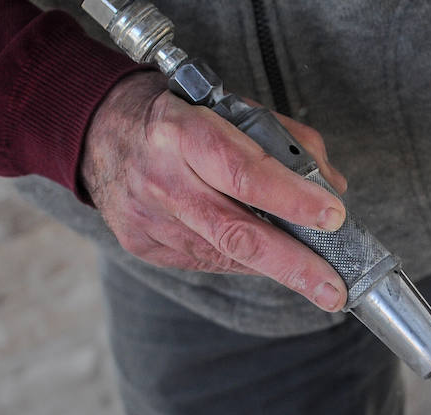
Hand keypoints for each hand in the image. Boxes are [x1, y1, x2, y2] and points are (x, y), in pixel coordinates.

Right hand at [80, 71, 351, 309]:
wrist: (97, 130)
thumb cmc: (176, 117)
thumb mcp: (227, 108)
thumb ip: (283, 142)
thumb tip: (331, 186)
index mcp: (183, 133)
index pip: (244, 171)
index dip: (292, 198)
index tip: (334, 216)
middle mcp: (162, 180)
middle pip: (236, 232)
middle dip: (293, 265)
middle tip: (332, 289)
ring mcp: (149, 219)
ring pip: (225, 253)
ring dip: (274, 266)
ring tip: (312, 275)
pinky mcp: (143, 245)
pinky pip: (206, 260)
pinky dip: (242, 260)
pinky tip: (261, 257)